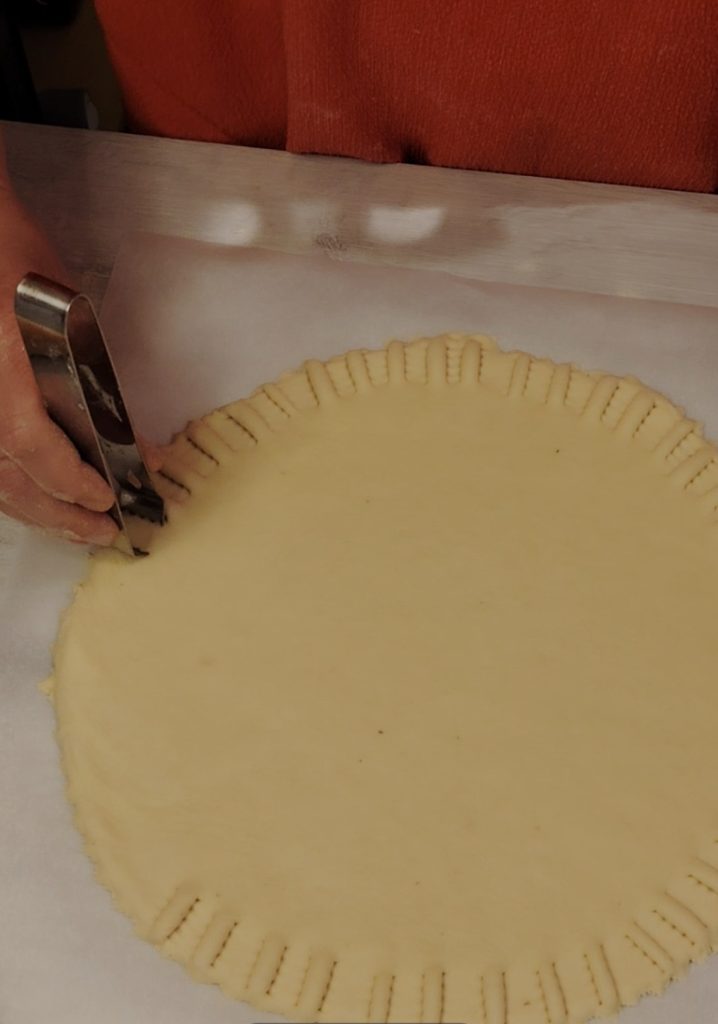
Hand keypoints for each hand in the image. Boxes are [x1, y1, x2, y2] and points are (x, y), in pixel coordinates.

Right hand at [0, 196, 117, 544]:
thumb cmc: (24, 269)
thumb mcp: (73, 324)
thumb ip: (100, 391)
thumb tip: (134, 446)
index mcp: (4, 372)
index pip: (31, 446)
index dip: (69, 483)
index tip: (106, 501)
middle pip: (10, 479)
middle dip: (60, 514)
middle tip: (102, 534)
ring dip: (38, 512)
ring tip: (77, 529)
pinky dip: (13, 491)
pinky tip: (38, 505)